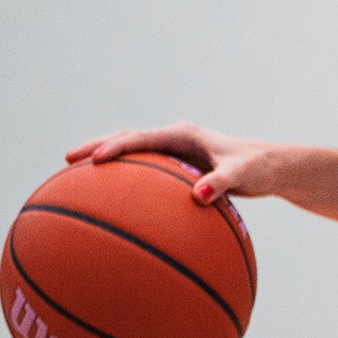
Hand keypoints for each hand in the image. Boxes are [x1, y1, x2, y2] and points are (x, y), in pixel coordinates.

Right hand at [66, 123, 284, 204]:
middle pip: (127, 139)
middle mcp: (175, 138)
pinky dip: (125, 180)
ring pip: (132, 153)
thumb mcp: (242, 175)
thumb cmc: (258, 168)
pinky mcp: (177, 167)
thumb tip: (199, 197)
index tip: (94, 160)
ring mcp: (174, 152)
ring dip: (106, 160)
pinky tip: (110, 203)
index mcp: (184, 134)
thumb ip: (221, 183)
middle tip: (67, 159)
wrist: (270, 168)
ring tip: (74, 175)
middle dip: (97, 147)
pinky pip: (144, 172)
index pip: (141, 138)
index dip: (116, 147)